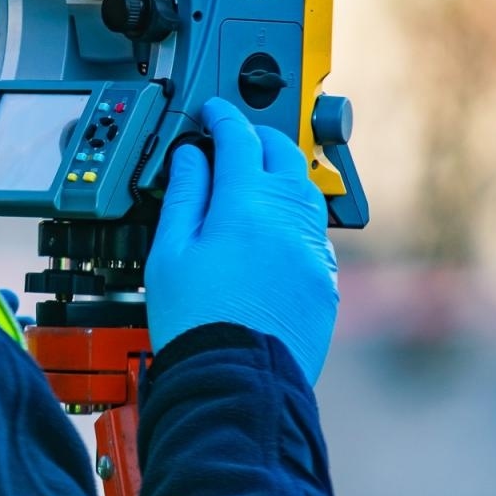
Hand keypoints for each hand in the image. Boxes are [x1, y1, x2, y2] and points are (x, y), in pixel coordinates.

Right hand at [143, 98, 339, 382]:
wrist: (237, 380)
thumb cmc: (196, 323)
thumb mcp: (170, 253)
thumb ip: (184, 196)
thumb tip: (191, 158)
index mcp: (245, 204)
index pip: (238, 138)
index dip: (222, 118)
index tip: (212, 114)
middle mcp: (288, 218)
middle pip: (281, 153)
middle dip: (257, 138)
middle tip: (232, 141)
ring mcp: (312, 248)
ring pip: (305, 189)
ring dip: (281, 173)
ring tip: (253, 182)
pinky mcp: (326, 279)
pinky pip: (314, 229)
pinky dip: (295, 215)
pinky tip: (273, 230)